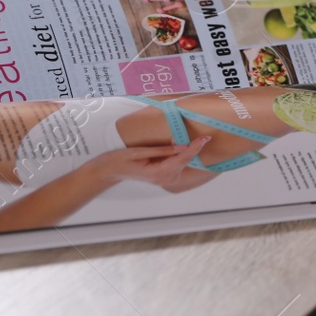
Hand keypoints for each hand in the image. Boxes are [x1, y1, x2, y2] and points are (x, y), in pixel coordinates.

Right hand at [81, 138, 208, 189]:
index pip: (182, 159)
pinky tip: (185, 146)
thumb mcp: (140, 152)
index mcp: (158, 173)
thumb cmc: (120, 159)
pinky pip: (176, 165)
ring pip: (182, 164)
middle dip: (195, 149)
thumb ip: (162, 150)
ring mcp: (164, 180)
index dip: (195, 148)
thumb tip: (182, 146)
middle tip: (206, 135)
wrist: (109, 170)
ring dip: (189, 152)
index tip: (205, 138)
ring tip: (199, 139)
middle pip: (185, 162)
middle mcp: (163, 179)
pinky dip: (182, 155)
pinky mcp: (163, 177)